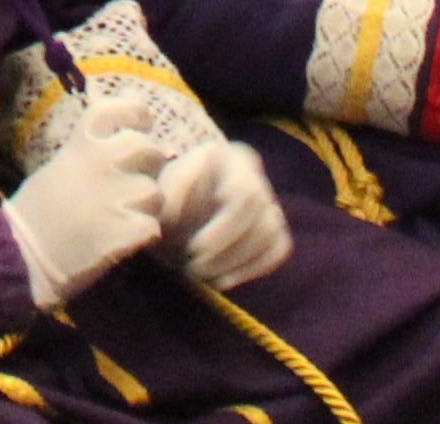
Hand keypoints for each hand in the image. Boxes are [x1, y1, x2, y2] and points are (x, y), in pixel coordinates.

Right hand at [0, 120, 172, 310]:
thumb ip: (93, 148)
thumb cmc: (36, 209)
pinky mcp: (126, 231)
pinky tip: (123, 238)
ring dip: (145, 205)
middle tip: (136, 178)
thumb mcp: (62, 164)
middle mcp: (103, 161)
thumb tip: (125, 126)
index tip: (141, 125)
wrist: (21, 254)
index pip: (122, 108)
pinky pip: (152, 226)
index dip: (137, 114)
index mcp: (83, 142)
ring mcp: (116, 196)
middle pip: (149, 148)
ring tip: (125, 215)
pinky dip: (141, 234)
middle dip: (150, 164)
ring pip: (154, 192)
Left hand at [164, 136, 290, 289]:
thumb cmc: (170, 195)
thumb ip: (168, 199)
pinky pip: (277, 250)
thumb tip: (173, 217)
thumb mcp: (163, 189)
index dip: (224, 229)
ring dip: (236, 262)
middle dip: (227, 247)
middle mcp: (255, 176)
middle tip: (195, 267)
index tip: (195, 248)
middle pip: (259, 214)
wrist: (180, 205)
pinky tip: (222, 281)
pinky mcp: (275, 228)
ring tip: (203, 275)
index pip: (244, 194)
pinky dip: (251, 269)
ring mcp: (269, 201)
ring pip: (270, 234)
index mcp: (229, 158)